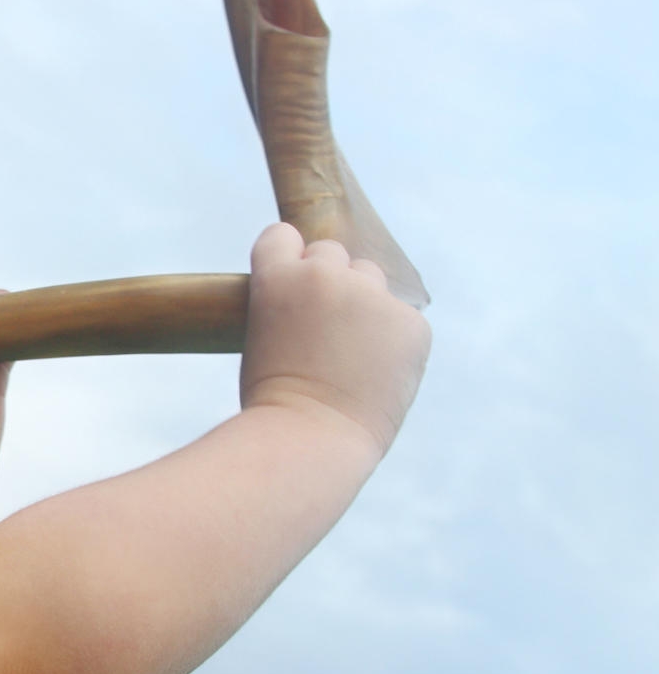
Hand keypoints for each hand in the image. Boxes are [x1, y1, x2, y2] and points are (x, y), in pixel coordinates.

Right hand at [240, 223, 431, 455]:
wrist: (309, 438)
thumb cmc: (273, 400)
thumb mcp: (262, 334)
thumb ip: (291, 302)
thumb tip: (325, 292)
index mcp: (278, 276)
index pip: (283, 236)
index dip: (287, 260)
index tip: (289, 285)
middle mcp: (326, 274)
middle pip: (332, 253)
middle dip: (328, 281)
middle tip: (322, 328)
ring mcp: (372, 297)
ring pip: (371, 279)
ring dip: (363, 303)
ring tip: (350, 352)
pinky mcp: (411, 323)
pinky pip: (402, 318)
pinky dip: (392, 339)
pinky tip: (375, 370)